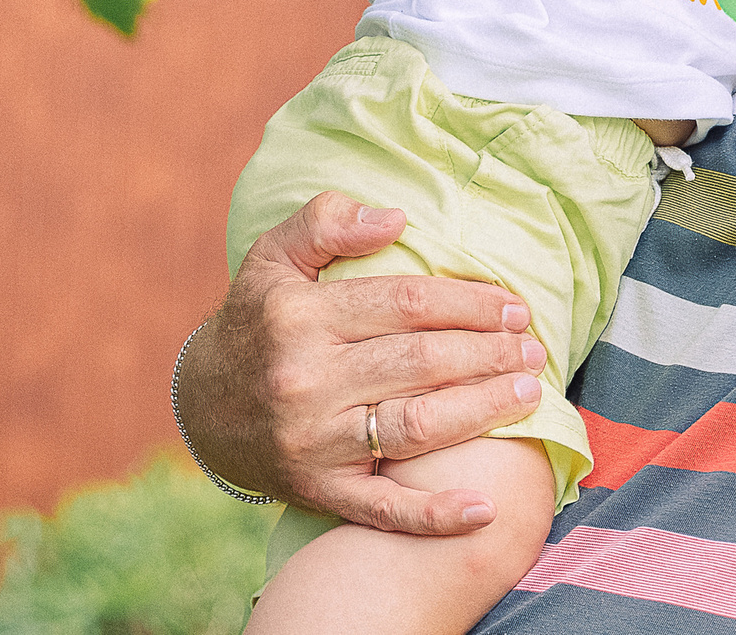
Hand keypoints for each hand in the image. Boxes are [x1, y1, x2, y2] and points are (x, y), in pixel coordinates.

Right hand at [175, 191, 549, 534]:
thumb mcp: (274, 257)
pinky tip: (484, 510)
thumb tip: (395, 218)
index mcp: (301, 317)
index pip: (407, 304)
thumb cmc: (258, 321)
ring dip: (481, 412)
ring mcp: (313, 441)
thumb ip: (328, 222)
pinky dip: (435, 516)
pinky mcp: (318, 490)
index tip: (513, 307)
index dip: (469, 304)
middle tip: (532, 350)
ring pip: (415, 427)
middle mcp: (306, 380)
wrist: (203, 407)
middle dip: (487, 354)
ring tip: (527, 396)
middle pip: (421, 363)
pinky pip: (383, 509)